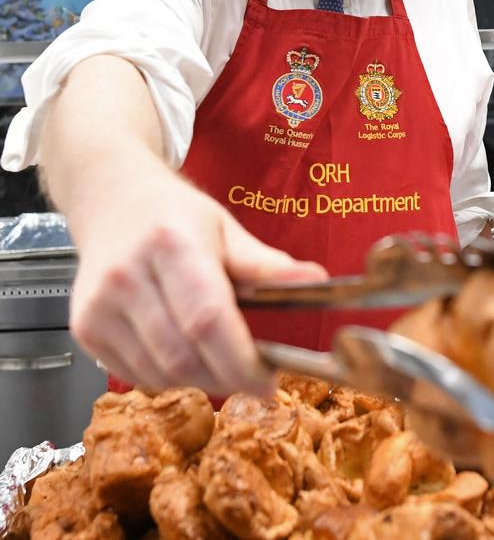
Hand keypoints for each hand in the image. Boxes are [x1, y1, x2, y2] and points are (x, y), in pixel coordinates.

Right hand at [69, 166, 326, 397]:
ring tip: (217, 356)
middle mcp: (127, 275)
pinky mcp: (85, 329)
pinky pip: (136, 376)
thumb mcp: (224, 228)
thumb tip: (316, 280)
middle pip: (183, 355)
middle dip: (226, 376)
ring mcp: (99, 305)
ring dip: (199, 378)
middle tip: (252, 373)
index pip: (207, 318)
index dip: (240, 360)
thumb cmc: (173, 216)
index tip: (268, 382)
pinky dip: (168, 377)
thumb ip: (265, 263)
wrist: (113, 203)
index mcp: (171, 244)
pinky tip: (182, 351)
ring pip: (160, 374)